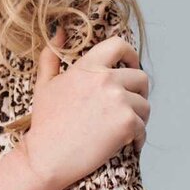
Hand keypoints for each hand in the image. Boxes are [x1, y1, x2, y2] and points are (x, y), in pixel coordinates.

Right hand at [19, 22, 149, 189]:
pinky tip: (128, 145)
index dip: (131, 54)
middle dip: (138, 93)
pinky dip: (138, 138)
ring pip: (145, 105)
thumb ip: (51, 56)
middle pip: (141, 77)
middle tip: (129, 107)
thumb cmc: (44, 124)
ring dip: (138, 117)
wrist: (45, 157)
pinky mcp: (127, 123)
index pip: (119, 45)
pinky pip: (143, 128)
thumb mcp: (44, 85)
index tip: (131, 65)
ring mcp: (118, 101)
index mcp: (87, 67)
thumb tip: (60, 32)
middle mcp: (105, 79)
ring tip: (125, 129)